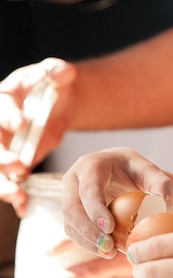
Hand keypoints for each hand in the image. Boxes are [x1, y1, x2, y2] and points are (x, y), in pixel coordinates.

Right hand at [0, 58, 74, 214]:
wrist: (61, 104)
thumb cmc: (54, 84)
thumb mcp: (58, 74)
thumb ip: (59, 71)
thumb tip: (61, 71)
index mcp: (3, 98)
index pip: (0, 107)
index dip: (9, 116)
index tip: (22, 124)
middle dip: (0, 157)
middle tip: (16, 166)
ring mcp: (3, 146)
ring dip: (2, 182)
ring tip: (17, 194)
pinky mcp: (13, 163)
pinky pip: (9, 180)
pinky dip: (15, 194)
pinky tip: (23, 206)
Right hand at [62, 147, 172, 258]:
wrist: (123, 172)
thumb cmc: (138, 172)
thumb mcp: (151, 172)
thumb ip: (161, 184)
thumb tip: (166, 202)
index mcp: (91, 164)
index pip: (88, 189)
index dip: (96, 210)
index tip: (110, 228)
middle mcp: (74, 178)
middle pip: (72, 208)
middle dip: (89, 231)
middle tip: (109, 247)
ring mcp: (68, 195)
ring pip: (69, 222)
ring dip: (87, 241)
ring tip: (109, 253)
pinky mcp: (70, 211)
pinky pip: (72, 230)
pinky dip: (87, 243)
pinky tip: (106, 252)